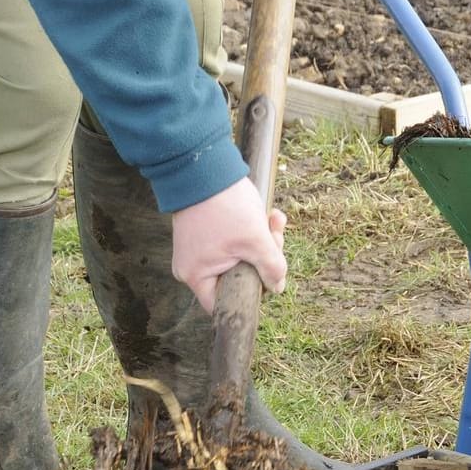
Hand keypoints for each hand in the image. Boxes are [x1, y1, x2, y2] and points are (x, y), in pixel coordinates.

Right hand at [170, 178, 287, 312]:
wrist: (205, 164)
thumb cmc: (224, 204)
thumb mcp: (256, 239)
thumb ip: (271, 267)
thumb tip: (277, 288)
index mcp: (196, 277)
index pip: (225, 305)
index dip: (251, 296)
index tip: (269, 279)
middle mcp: (192, 267)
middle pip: (237, 279)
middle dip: (264, 258)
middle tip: (276, 237)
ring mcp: (198, 250)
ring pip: (240, 258)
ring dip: (263, 241)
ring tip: (274, 219)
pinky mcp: (206, 234)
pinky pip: (234, 243)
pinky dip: (252, 231)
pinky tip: (268, 214)